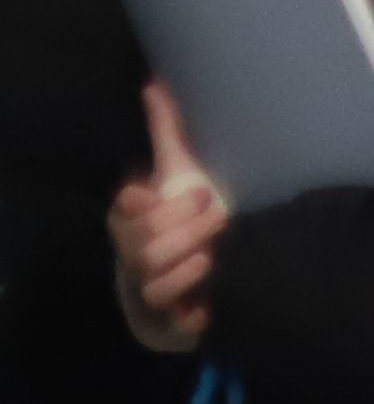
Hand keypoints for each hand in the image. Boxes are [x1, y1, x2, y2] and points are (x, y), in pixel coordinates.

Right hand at [110, 87, 221, 350]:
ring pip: (153, 279)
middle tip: (218, 209)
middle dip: (184, 225)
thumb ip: (169, 133)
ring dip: (189, 263)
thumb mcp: (181, 174)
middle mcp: (135, 255)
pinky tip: (212, 298)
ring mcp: (147, 289)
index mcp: (134, 219)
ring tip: (218, 251)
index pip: (125, 208)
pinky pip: (173, 318)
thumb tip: (157, 82)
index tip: (162, 187)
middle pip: (143, 243)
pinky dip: (193, 308)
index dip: (142, 201)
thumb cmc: (187, 219)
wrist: (197, 283)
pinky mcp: (167, 321)